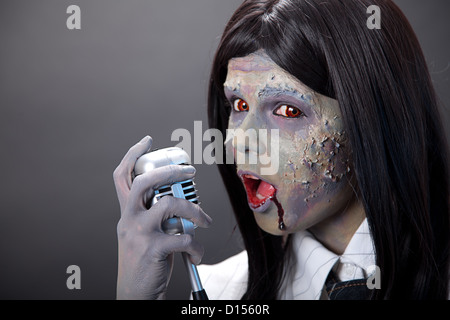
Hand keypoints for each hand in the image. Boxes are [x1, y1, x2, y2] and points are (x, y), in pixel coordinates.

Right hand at [113, 136, 211, 299]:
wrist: (135, 294)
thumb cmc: (145, 262)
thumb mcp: (142, 234)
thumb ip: (154, 214)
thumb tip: (182, 198)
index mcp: (126, 213)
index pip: (122, 176)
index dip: (133, 154)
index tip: (147, 141)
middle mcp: (128, 219)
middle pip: (145, 181)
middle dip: (171, 170)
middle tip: (191, 172)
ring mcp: (139, 233)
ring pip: (170, 204)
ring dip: (195, 211)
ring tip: (205, 222)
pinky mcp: (153, 249)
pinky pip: (184, 237)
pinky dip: (196, 246)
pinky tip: (196, 254)